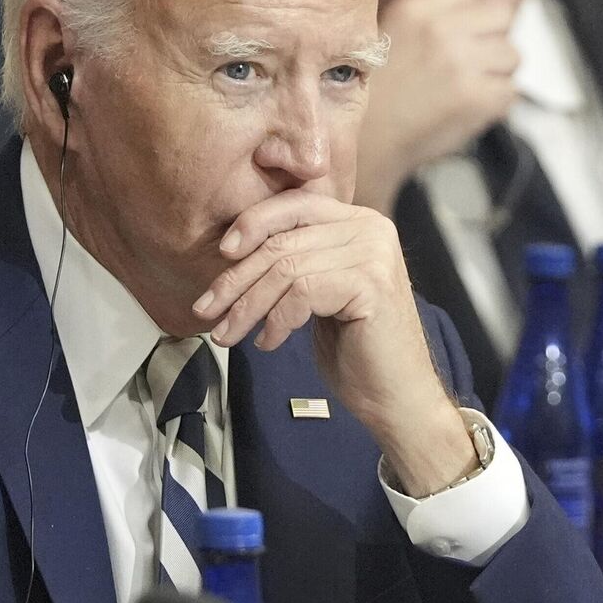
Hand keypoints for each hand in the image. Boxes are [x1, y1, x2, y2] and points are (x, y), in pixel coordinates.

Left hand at [193, 190, 477, 494]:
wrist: (396, 396)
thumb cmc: (355, 349)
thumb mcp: (320, 292)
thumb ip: (296, 259)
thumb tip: (233, 248)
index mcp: (358, 221)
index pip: (294, 205)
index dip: (252, 224)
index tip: (221, 255)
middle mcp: (371, 228)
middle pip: (283, 241)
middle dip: (236, 278)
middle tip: (206, 309)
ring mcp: (374, 254)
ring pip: (286, 268)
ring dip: (247, 306)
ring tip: (227, 334)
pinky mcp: (371, 284)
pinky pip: (302, 292)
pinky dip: (276, 320)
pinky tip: (269, 342)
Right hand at [354, 0, 523, 213]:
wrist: (368, 145)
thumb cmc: (379, 95)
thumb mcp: (400, 31)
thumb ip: (443, 15)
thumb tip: (503, 1)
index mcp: (419, 8)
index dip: (484, 14)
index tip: (483, 27)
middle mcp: (441, 29)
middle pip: (502, 17)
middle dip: (493, 39)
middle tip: (471, 62)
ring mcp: (460, 63)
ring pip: (512, 56)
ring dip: (496, 74)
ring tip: (463, 88)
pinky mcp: (476, 98)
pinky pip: (510, 92)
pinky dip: (495, 104)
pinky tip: (466, 108)